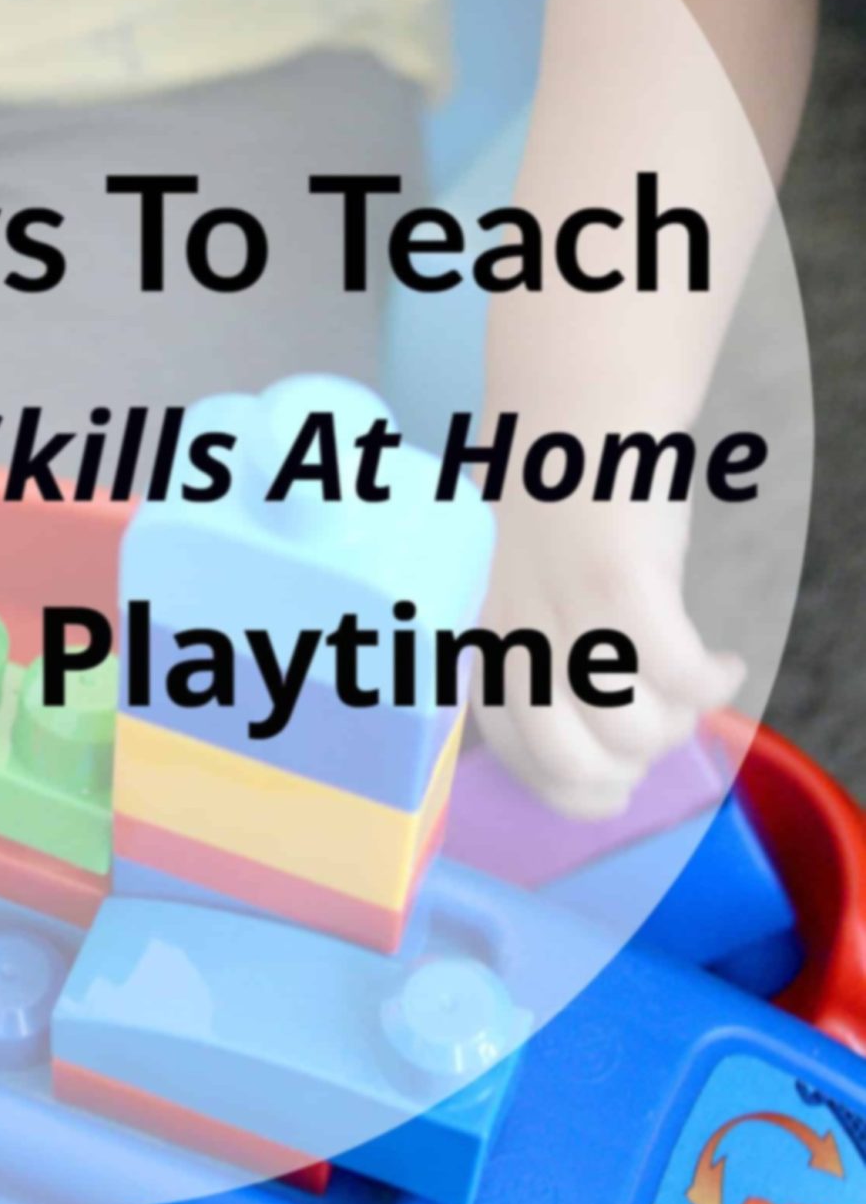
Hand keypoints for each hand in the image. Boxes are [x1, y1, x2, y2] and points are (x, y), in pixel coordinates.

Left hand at [472, 488, 744, 817]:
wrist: (575, 414)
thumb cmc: (552, 500)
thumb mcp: (515, 587)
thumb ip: (533, 653)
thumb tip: (592, 738)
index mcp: (480, 643)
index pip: (517, 759)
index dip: (573, 789)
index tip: (614, 786)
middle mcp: (511, 638)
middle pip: (575, 765)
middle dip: (630, 768)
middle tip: (662, 736)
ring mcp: (563, 615)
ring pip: (633, 733)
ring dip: (679, 724)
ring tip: (693, 689)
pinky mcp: (621, 589)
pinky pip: (681, 679)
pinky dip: (713, 684)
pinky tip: (723, 663)